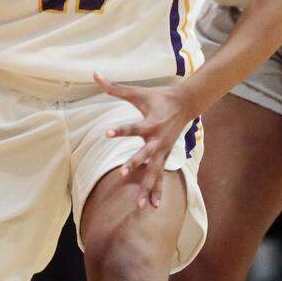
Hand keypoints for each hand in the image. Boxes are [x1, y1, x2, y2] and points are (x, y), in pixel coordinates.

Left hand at [94, 73, 196, 208]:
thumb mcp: (137, 92)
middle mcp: (157, 139)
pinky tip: (154, 205)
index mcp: (150, 123)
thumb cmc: (158, 97)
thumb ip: (115, 88)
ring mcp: (163, 150)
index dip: (120, 130)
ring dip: (147, 187)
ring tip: (140, 205)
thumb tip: (95, 74)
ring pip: (154, 172)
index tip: (106, 133)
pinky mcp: (166, 156)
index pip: (132, 127)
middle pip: (145, 154)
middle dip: (134, 164)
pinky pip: (161, 175)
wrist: (186, 103)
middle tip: (122, 173)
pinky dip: (158, 190)